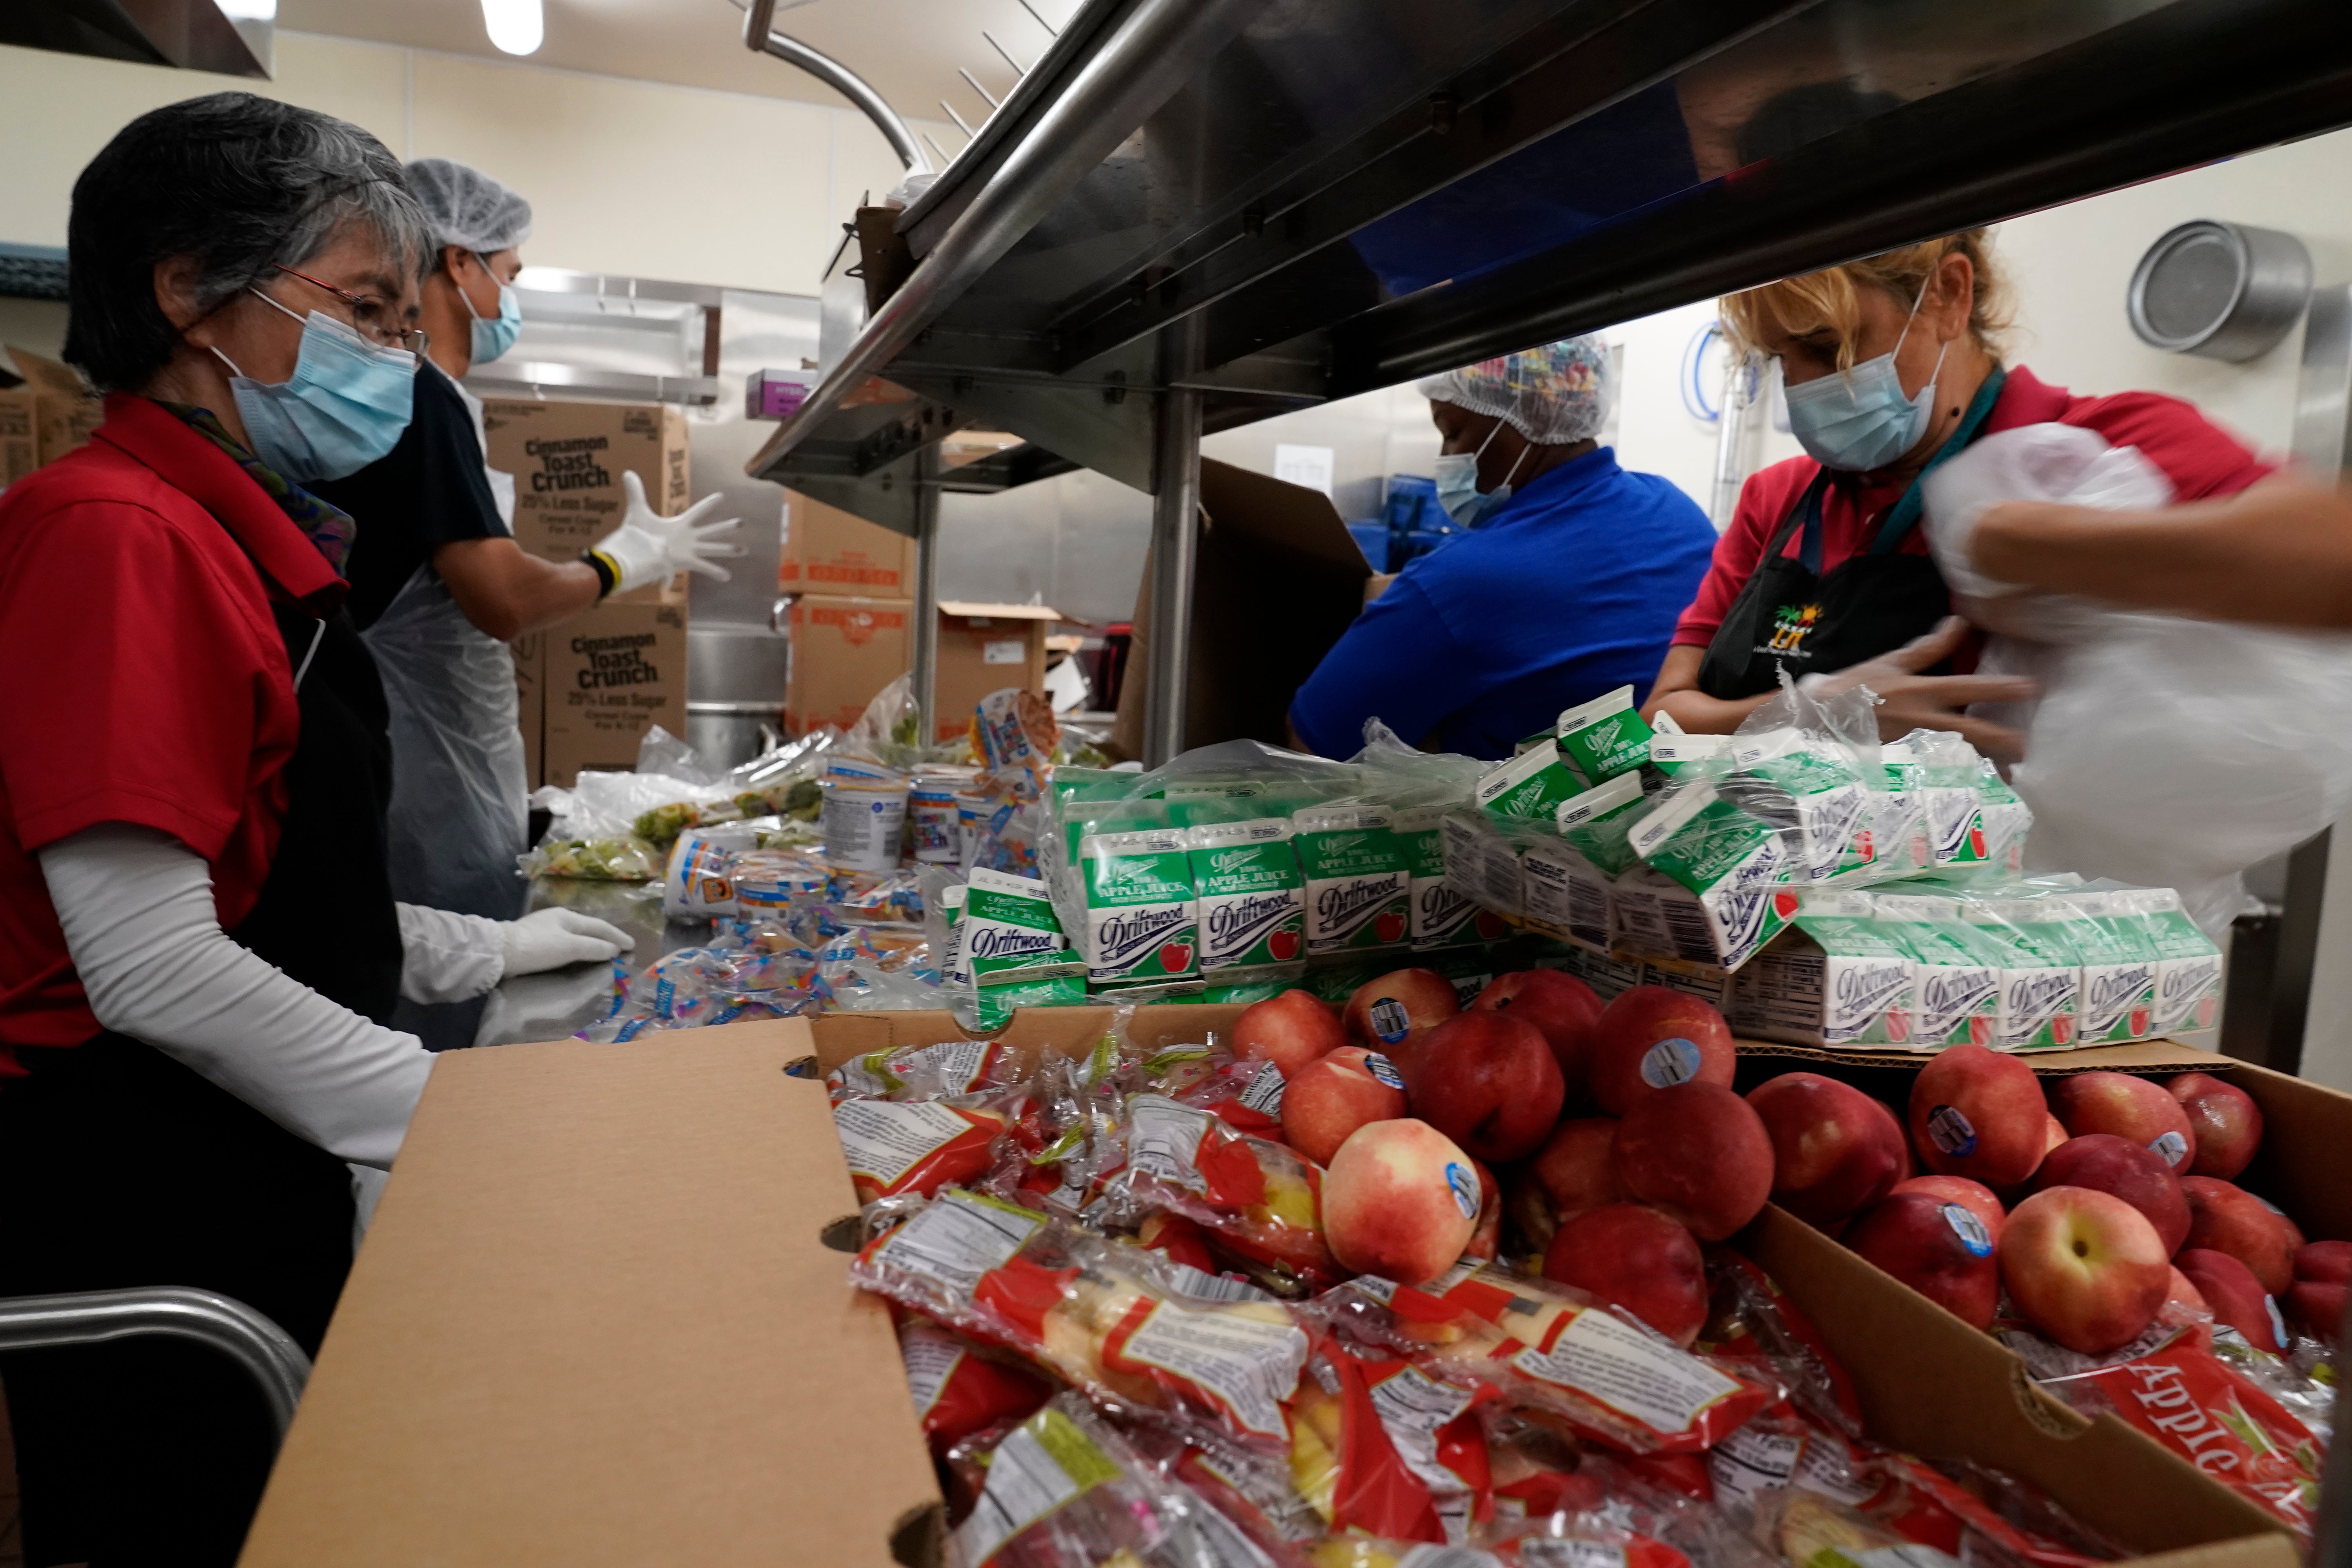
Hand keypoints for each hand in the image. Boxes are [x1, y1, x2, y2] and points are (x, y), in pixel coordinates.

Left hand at [499, 907, 633, 978]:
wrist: (498, 954)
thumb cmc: (537, 947)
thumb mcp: (570, 947)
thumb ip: (594, 948)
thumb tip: (614, 950)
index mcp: (567, 917)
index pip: (599, 926)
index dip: (617, 936)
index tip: (632, 946)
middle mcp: (556, 920)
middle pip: (588, 930)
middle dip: (606, 939)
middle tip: (621, 950)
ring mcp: (543, 931)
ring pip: (575, 937)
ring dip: (592, 945)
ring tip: (604, 954)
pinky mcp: (533, 943)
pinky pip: (564, 945)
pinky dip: (578, 951)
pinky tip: (577, 957)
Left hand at [588, 471, 744, 595]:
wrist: (633, 554)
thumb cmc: (636, 535)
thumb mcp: (638, 510)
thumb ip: (635, 492)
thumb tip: (627, 472)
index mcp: (680, 525)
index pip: (698, 511)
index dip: (709, 504)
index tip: (722, 496)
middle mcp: (688, 537)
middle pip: (711, 530)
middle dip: (726, 527)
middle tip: (742, 522)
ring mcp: (689, 550)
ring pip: (713, 548)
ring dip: (728, 549)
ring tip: (744, 550)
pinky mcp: (686, 561)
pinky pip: (704, 567)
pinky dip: (715, 572)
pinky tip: (728, 577)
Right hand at [1809, 616, 2037, 761]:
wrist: (1816, 719)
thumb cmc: (1853, 687)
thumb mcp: (1891, 662)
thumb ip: (1929, 647)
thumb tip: (1959, 622)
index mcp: (1919, 691)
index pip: (1966, 688)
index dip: (1998, 688)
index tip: (2030, 687)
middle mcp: (1920, 720)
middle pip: (1968, 731)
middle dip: (2000, 739)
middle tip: (2027, 746)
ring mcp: (1911, 746)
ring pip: (1955, 756)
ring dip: (1983, 765)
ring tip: (2008, 774)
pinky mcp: (1901, 765)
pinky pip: (1934, 771)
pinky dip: (1955, 778)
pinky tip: (1972, 787)